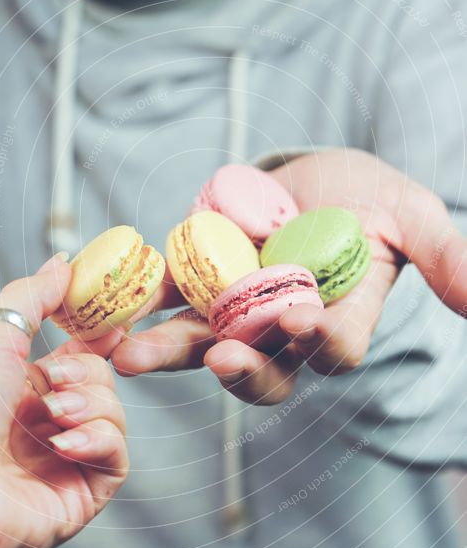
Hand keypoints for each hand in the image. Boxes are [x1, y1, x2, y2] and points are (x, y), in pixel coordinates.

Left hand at [0, 254, 127, 547]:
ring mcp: (62, 462)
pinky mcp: (79, 494)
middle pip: (101, 383)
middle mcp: (42, 426)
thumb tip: (62, 264)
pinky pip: (117, 459)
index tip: (115, 324)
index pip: (77, 360)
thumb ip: (33, 295)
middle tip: (57, 379)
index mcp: (20, 391)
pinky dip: (99, 440)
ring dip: (91, 405)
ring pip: (114, 417)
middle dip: (86, 374)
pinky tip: (65, 442)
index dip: (98, 341)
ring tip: (56, 413)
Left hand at [111, 149, 466, 403]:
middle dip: (241, 371)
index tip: (303, 322)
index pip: (334, 349)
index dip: (320, 343)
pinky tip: (113, 307)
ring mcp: (238, 307)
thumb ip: (447, 260)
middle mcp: (285, 327)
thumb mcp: (413, 217)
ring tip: (130, 356)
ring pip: (204, 342)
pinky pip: (169, 297)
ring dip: (168, 351)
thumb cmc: (371, 197)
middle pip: (263, 368)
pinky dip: (143, 302)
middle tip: (219, 362)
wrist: (316, 176)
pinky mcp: (201, 279)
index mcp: (340, 319)